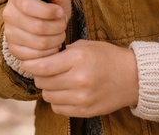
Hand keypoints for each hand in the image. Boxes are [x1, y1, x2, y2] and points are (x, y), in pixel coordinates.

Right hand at [3, 0, 70, 59]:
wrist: (40, 20)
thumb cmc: (48, 6)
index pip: (28, 5)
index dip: (48, 11)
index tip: (60, 12)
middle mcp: (9, 14)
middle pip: (36, 26)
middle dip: (57, 27)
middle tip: (62, 24)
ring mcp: (10, 33)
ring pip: (39, 43)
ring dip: (56, 40)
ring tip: (59, 34)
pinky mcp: (14, 49)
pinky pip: (35, 57)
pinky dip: (50, 52)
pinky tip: (53, 45)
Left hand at [24, 39, 138, 116]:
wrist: (131, 77)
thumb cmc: (106, 57)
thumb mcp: (84, 46)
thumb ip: (62, 53)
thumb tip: (40, 59)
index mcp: (78, 59)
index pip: (43, 66)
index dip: (30, 65)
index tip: (27, 62)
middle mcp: (79, 80)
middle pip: (43, 82)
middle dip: (39, 75)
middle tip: (43, 69)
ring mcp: (82, 98)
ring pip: (48, 96)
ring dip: (48, 88)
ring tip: (55, 80)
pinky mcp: (85, 111)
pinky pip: (58, 108)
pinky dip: (57, 100)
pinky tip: (64, 91)